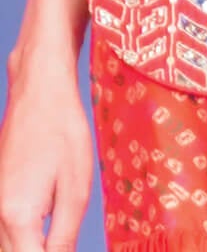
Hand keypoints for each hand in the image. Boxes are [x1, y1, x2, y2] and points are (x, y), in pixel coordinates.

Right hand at [0, 50, 92, 251]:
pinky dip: (20, 240)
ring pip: (5, 248)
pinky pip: (3, 233)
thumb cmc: (63, 133)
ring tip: (54, 239)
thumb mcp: (76, 189)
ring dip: (28, 248)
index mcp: (18, 217)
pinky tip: (41, 233)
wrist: (39, 92)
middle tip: (64, 244)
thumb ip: (64, 236)